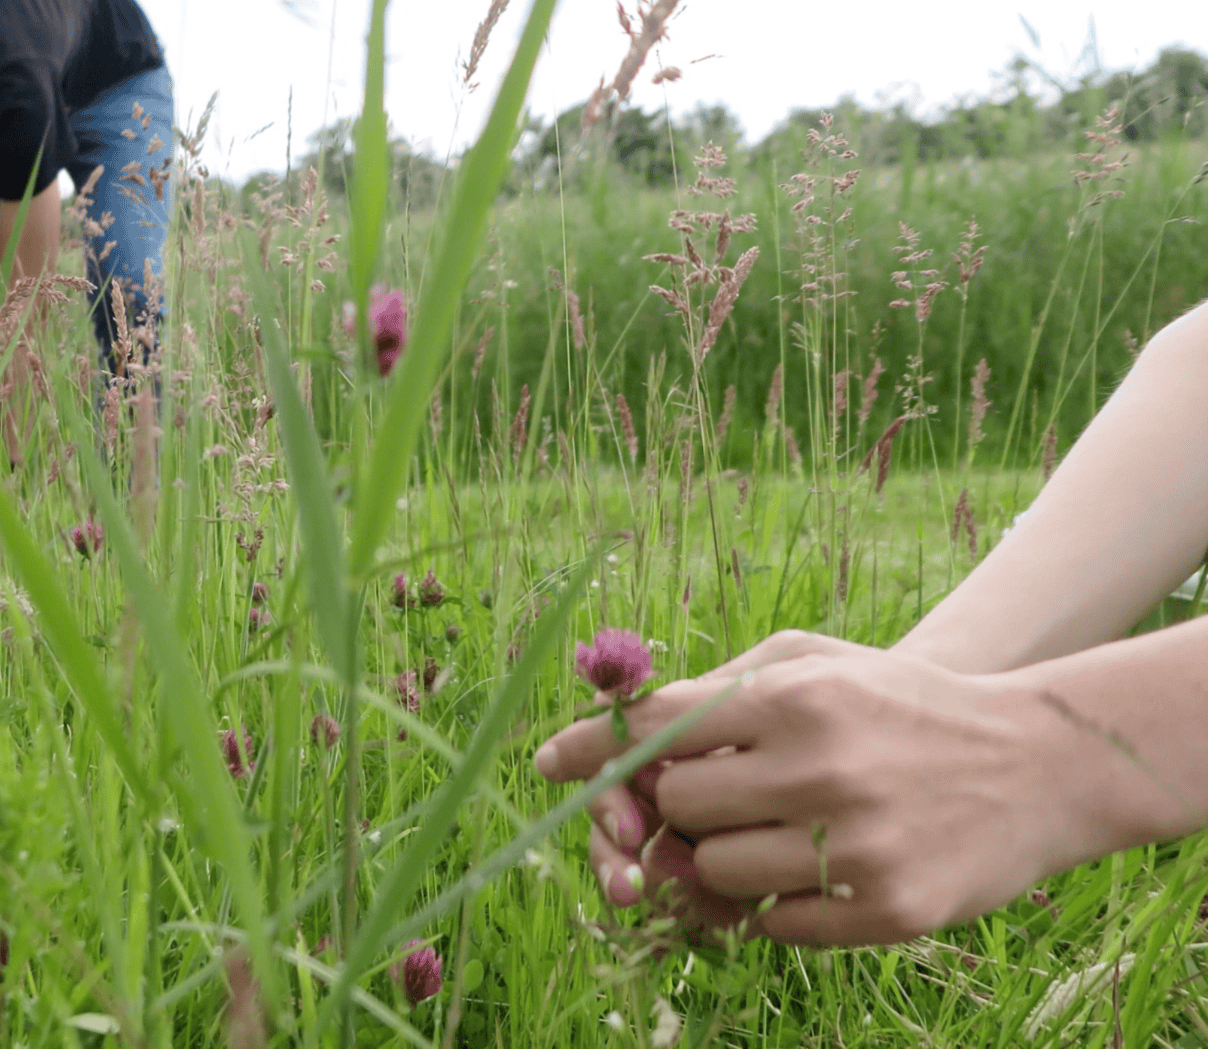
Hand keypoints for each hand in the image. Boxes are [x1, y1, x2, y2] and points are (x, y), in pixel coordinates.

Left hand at [538, 630, 1071, 945]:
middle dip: (676, 805)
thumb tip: (614, 731)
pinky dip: (771, 902)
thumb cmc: (898, 704)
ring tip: (770, 829)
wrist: (1040, 763)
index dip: (594, 749)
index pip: (659, 727)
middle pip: (678, 807)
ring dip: (717, 858)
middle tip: (708, 796)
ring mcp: (856, 845)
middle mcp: (822, 769)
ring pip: (713, 873)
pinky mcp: (888, 909)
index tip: (548, 765)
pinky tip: (810, 866)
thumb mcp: (814, 663)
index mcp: (797, 699)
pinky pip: (772, 923)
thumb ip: (715, 690)